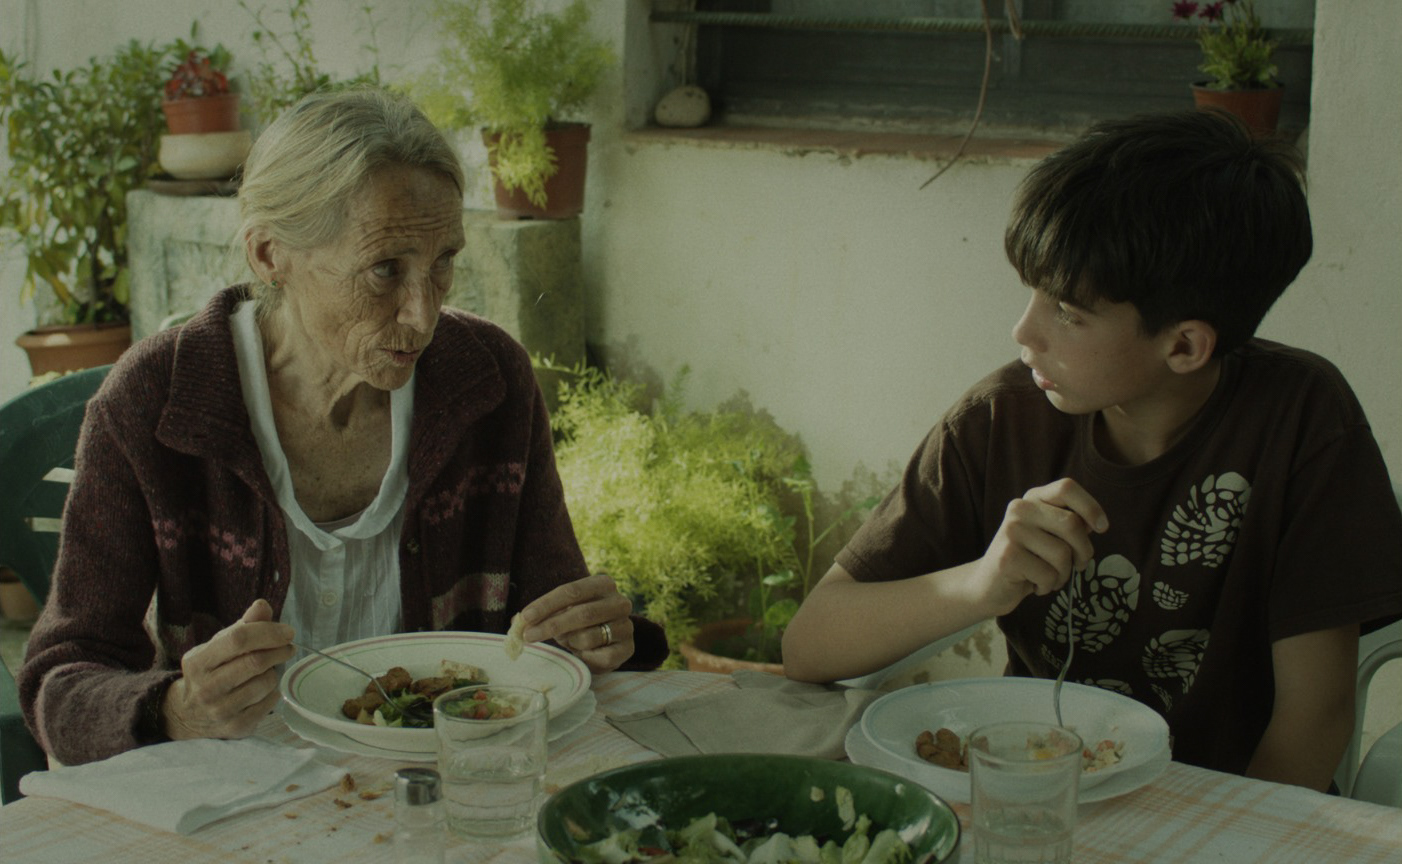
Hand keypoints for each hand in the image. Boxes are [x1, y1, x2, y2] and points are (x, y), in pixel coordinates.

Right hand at [162, 599, 295, 740]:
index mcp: (198, 662)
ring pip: (265, 683)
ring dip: (274, 671)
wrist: (187, 714)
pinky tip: (263, 688)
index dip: (268, 632)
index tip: (287, 631)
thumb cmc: (210, 672)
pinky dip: (273, 691)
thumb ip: (243, 626)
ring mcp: (221, 711)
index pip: (238, 640)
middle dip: (278, 650)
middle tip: (288, 647)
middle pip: (255, 662)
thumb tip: (263, 606)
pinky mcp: (237, 727)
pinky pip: (269, 703)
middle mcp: (206, 689)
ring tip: (268, 669)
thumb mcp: (217, 646)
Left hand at [520, 573, 634, 672]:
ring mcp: (626, 626)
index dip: (546, 604)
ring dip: (570, 642)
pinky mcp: (628, 649)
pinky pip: (598, 656)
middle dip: (551, 626)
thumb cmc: (579, 622)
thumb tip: (517, 623)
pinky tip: (584, 654)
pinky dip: (584, 657)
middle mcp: (620, 602)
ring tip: (570, 641)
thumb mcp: (562, 612)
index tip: (525, 617)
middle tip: (528, 637)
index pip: (572, 591)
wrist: (607, 641)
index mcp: (603, 584)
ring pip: (588, 637)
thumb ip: (543, 614)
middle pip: (582, 613)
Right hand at [971, 478, 1107, 615]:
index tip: (1102, 528)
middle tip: (1077, 566)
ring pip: (1062, 554)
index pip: (1066, 488)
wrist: (988, 585)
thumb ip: (1069, 525)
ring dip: (1064, 574)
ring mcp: (1011, 531)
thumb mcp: (1049, 536)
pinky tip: (1035, 584)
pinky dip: (1048, 586)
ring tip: (1050, 577)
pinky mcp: (1008, 557)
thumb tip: (1096, 522)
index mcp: (1032, 498)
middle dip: (1083, 552)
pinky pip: (1049, 574)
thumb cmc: (1028, 560)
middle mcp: (1019, 509)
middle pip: (1072, 525)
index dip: (1090, 506)